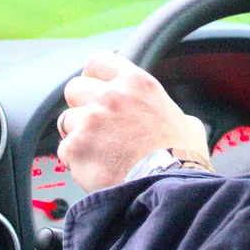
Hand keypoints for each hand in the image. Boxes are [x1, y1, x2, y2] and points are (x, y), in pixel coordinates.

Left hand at [57, 51, 209, 192]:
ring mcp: (90, 120)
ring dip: (78, 135)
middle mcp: (110, 96)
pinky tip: (94, 169)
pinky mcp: (76, 147)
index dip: (93, 76)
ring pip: (66, 120)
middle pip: (74, 88)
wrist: (169, 187)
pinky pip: (65, 150)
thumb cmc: (181, 159)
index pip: (97, 61)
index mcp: (136, 83)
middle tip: (95, 124)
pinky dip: (75, 161)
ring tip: (98, 153)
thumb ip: (168, 113)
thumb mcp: (185, 122)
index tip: (95, 88)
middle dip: (80, 105)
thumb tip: (178, 122)